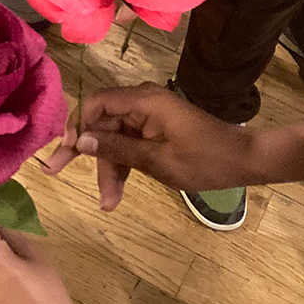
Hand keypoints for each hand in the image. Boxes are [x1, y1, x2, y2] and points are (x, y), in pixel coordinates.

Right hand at [43, 84, 258, 208]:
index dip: (77, 124)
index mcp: (144, 101)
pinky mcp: (154, 129)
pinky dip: (121, 165)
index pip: (96, 103)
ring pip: (113, 137)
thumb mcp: (159, 160)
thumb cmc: (206, 160)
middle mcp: (142, 102)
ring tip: (106, 202)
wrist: (246, 162)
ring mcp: (149, 116)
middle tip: (57, 171)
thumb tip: (82, 141)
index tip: (67, 150)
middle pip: (101, 122)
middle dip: (86, 151)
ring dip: (107, 167)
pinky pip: (128, 143)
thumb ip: (118, 149)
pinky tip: (116, 193)